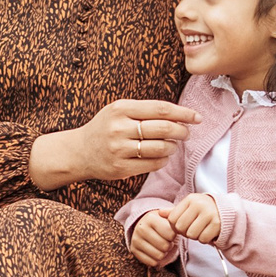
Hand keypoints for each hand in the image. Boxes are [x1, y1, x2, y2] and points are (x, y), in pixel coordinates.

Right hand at [31, 98, 197, 189]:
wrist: (79, 152)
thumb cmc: (105, 128)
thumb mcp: (119, 111)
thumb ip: (145, 110)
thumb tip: (180, 115)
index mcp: (121, 109)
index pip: (161, 109)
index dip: (183, 113)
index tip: (197, 118)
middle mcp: (119, 128)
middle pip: (164, 128)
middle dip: (182, 131)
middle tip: (186, 133)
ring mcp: (119, 149)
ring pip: (161, 148)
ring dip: (173, 147)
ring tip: (172, 145)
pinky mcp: (121, 167)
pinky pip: (153, 164)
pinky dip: (163, 160)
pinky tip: (162, 157)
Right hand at [128, 208, 178, 265]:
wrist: (146, 226)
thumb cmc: (162, 223)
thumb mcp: (168, 217)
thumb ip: (175, 217)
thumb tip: (177, 221)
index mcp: (151, 218)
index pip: (171, 234)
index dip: (174, 236)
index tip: (171, 232)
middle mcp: (141, 228)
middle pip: (165, 246)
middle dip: (169, 245)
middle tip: (166, 240)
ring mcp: (135, 240)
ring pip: (159, 256)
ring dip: (164, 253)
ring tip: (161, 246)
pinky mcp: (134, 250)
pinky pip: (152, 262)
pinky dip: (157, 260)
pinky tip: (155, 251)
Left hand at [169, 193, 221, 243]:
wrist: (226, 211)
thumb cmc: (202, 210)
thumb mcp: (188, 207)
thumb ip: (174, 211)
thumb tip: (159, 213)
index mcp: (190, 199)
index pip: (172, 219)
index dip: (175, 226)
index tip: (183, 224)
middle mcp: (199, 205)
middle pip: (180, 228)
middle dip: (185, 232)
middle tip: (192, 228)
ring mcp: (209, 214)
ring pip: (191, 235)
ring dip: (195, 236)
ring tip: (200, 229)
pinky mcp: (217, 224)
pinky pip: (202, 239)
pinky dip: (204, 239)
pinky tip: (208, 232)